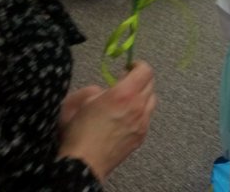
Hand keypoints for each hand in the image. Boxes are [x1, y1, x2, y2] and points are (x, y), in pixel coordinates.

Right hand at [58, 62, 156, 181]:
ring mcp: (143, 122)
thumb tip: (103, 91)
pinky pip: (147, 116)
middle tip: (126, 82)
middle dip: (140, 79)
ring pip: (152, 100)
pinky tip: (127, 117)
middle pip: (151, 84)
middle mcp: (138, 106)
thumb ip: (94, 90)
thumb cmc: (78, 132)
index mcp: (124, 94)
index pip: (145, 71)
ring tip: (128, 100)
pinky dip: (141, 111)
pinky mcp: (142, 135)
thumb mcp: (78, 102)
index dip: (138, 65)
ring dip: (143, 95)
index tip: (128, 67)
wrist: (84, 164)